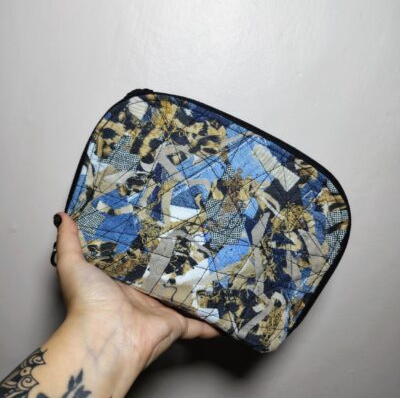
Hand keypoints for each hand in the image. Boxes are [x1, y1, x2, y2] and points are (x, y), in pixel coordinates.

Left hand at [55, 211, 220, 369]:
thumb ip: (69, 240)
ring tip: (210, 275)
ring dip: (195, 291)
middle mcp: (141, 298)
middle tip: (191, 247)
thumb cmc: (89, 302)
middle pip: (163, 280)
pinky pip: (197, 324)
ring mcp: (159, 312)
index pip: (137, 263)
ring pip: (182, 299)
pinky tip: (221, 316)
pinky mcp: (174, 324)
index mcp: (121, 284)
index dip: (147, 249)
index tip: (159, 232)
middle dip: (175, 267)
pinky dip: (210, 323)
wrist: (105, 336)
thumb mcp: (74, 264)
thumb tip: (63, 216)